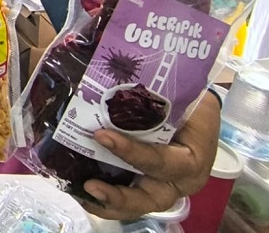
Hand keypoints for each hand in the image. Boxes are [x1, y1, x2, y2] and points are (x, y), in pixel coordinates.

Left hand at [81, 91, 219, 219]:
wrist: (199, 114)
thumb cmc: (193, 105)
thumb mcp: (187, 98)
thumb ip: (160, 94)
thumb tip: (117, 71)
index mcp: (192, 160)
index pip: (162, 162)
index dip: (132, 152)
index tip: (102, 136)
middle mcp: (177, 181)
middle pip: (150, 199)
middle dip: (120, 196)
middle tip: (90, 185)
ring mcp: (159, 186)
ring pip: (135, 205)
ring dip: (106, 202)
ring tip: (81, 193)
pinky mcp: (143, 185)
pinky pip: (124, 197)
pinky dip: (102, 198)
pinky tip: (78, 189)